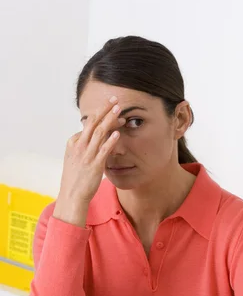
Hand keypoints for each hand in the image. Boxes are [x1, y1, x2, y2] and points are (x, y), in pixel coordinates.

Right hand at [53, 96, 125, 226]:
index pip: (88, 124)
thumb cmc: (75, 178)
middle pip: (92, 122)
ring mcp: (86, 155)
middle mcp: (79, 146)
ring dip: (110, 120)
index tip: (113, 111)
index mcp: (73, 142)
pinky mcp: (94, 165)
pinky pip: (103, 150)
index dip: (101, 116)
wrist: (72, 196)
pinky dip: (111, 141)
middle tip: (114, 99)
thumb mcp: (76, 158)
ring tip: (119, 111)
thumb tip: (94, 137)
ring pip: (99, 133)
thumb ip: (84, 146)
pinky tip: (118, 133)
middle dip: (104, 109)